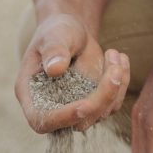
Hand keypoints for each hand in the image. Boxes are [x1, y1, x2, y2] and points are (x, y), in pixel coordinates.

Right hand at [15, 13, 129, 132]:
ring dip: (115, 86)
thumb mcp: (53, 35)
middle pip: (77, 121)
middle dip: (101, 98)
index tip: (84, 106)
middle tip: (114, 67)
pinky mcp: (94, 105)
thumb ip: (53, 50)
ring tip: (114, 53)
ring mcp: (74, 109)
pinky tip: (119, 59)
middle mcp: (51, 108)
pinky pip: (113, 104)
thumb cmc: (56, 31)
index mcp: (30, 94)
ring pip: (100, 114)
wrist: (71, 33)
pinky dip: (121, 83)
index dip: (62, 118)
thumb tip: (55, 69)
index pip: (41, 120)